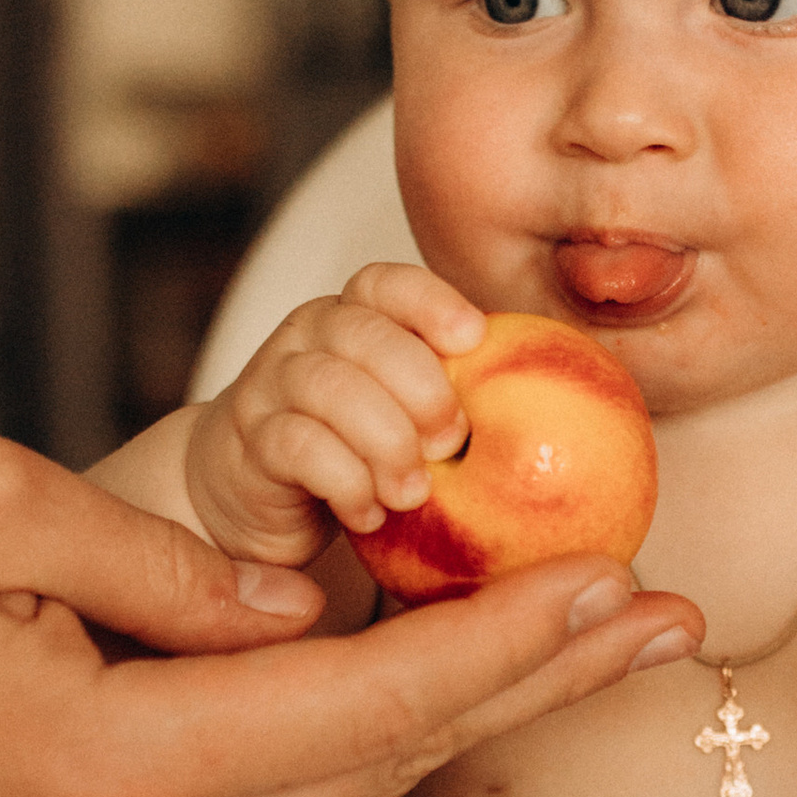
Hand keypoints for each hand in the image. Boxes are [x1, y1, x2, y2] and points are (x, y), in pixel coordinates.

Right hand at [184, 265, 486, 564]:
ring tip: (413, 494)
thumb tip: (545, 409)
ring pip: (329, 387)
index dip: (430, 301)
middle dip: (420, 388)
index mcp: (352, 317)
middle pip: (363, 334)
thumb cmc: (352, 452)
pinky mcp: (251, 443)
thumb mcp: (404, 415)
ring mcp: (271, 386)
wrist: (251, 494)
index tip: (473, 339)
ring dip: (386, 442)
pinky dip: (346, 482)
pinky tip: (369, 514)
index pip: (385, 282)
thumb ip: (454, 397)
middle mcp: (306, 339)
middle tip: (450, 445)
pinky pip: (298, 446)